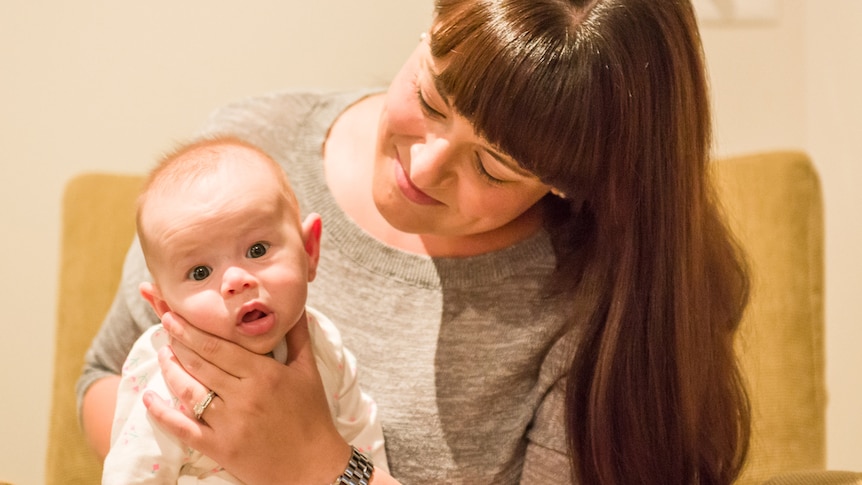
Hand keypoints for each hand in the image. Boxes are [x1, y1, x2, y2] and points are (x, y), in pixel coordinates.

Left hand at [144, 311, 349, 484]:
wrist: (314, 466)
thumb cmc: (313, 416)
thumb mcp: (308, 372)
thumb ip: (297, 336)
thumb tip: (294, 305)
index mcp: (264, 374)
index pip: (218, 347)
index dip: (192, 331)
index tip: (174, 317)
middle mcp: (243, 396)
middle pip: (200, 364)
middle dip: (178, 342)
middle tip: (164, 326)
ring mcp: (229, 423)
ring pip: (189, 391)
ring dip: (170, 370)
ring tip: (162, 355)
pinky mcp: (220, 447)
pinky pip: (183, 428)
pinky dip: (162, 413)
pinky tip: (149, 398)